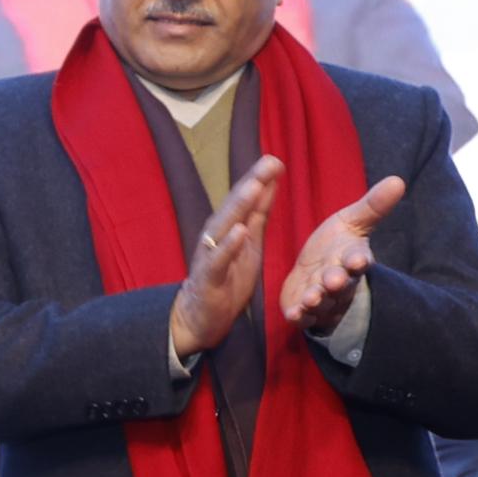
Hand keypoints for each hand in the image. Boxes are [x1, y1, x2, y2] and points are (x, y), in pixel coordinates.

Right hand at [168, 158, 279, 362]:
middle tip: (268, 162)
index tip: (276, 159)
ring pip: (224, 226)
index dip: (259, 179)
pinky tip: (239, 231)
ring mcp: (210, 255)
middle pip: (234, 205)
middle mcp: (216, 235)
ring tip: (254, 186)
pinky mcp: (208, 277)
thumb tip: (269, 181)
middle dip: (251, 182)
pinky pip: (218, 259)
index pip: (245, 198)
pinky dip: (229, 245)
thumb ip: (258, 213)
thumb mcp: (250, 242)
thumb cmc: (227, 277)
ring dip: (238, 206)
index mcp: (229, 226)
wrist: (201, 317)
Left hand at [279, 175, 407, 337]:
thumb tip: (398, 180)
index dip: (358, 260)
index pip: (358, 259)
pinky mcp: (303, 311)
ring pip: (322, 301)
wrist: (315, 276)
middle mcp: (339, 282)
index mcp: (351, 259)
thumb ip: (372, 206)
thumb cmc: (335, 247)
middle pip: (341, 283)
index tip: (358, 259)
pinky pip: (302, 317)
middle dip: (337, 281)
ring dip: (317, 299)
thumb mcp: (352, 222)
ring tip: (311, 298)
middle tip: (334, 279)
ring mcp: (322, 299)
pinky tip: (292, 314)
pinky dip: (298, 316)